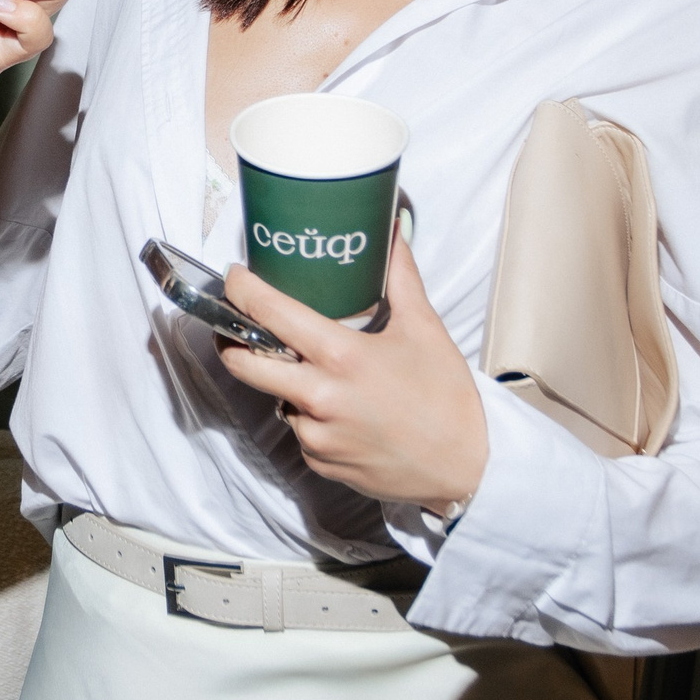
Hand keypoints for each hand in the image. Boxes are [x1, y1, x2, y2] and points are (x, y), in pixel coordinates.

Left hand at [217, 235, 489, 515]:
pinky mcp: (320, 463)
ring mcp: (317, 435)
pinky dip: (312, 417)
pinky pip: (301, 431)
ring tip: (324, 375)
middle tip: (236, 325)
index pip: (271, 314)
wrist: (467, 467)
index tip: (235, 276)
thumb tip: (394, 232)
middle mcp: (320, 397)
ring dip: (287, 385)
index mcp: (341, 356)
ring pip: (277, 400)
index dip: (243, 291)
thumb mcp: (425, 329)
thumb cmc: (447, 398)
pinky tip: (345, 412)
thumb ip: (401, 277)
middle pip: (245, 364)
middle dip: (231, 341)